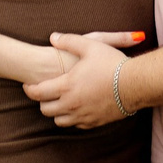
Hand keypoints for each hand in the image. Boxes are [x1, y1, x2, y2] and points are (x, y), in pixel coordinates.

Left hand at [24, 32, 139, 126]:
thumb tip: (53, 37)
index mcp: (66, 86)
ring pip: (59, 121)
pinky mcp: (94, 123)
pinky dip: (72, 117)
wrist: (135, 84)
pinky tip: (77, 107)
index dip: (29, 89)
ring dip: (56, 111)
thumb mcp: (90, 45)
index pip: (37, 93)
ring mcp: (82, 116)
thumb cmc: (112, 63)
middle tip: (45, 91)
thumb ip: (69, 40)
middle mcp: (71, 104)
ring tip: (60, 100)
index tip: (28, 84)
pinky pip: (76, 125)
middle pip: (45, 110)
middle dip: (42, 101)